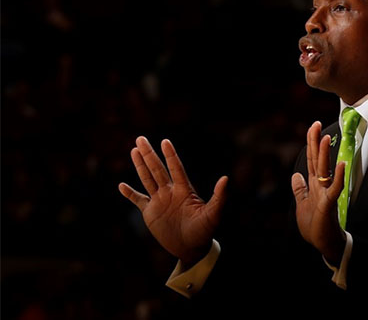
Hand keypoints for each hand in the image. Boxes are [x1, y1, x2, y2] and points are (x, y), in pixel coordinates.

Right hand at [119, 136, 227, 265]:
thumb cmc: (205, 230)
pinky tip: (121, 185)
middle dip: (149, 154)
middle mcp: (170, 192)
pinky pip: (138, 200)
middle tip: (141, 138)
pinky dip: (129, 194)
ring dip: (140, 166)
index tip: (165, 141)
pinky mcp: (150, 213)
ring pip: (147, 179)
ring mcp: (159, 201)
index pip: (176, 168)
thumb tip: (225, 178)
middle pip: (157, 169)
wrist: (192, 248)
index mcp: (184, 190)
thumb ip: (219, 197)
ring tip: (134, 150)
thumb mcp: (213, 214)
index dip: (171, 155)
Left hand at [292, 121, 345, 266]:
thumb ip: (299, 189)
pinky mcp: (329, 204)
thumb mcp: (302, 204)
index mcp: (313, 185)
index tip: (313, 127)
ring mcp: (326, 193)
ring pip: (325, 170)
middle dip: (316, 142)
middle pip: (317, 160)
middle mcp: (320, 186)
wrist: (324, 243)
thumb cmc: (315, 225)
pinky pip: (335, 188)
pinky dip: (338, 177)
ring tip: (326, 138)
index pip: (311, 160)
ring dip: (325, 154)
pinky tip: (341, 165)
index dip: (311, 144)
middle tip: (316, 124)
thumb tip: (295, 175)